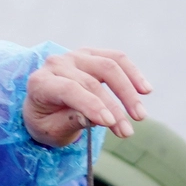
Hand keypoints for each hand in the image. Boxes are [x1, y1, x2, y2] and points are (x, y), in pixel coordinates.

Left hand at [24, 48, 150, 147]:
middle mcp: (56, 64)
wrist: (42, 104)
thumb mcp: (51, 130)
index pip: (69, 90)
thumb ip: (71, 122)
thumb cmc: (46, 121)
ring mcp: (75, 56)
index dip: (91, 105)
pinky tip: (145, 90)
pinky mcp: (92, 54)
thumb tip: (98, 118)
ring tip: (140, 115)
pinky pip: (117, 59)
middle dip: (113, 108)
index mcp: (40, 83)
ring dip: (128, 92)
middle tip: (127, 131)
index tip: (110, 123)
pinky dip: (133, 74)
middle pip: (91, 82)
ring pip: (108, 67)